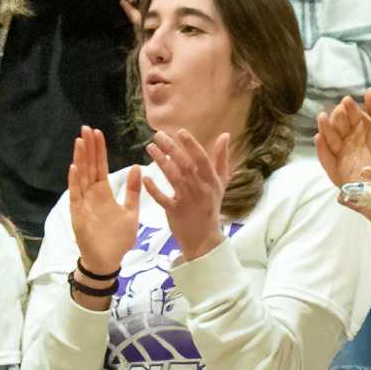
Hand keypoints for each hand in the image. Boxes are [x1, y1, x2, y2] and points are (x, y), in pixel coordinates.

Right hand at [66, 127, 142, 275]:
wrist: (109, 261)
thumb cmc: (118, 239)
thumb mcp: (131, 212)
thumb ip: (133, 191)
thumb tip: (138, 166)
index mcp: (103, 193)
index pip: (100, 166)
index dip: (99, 150)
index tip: (97, 132)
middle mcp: (91, 195)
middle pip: (89, 166)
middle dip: (87, 148)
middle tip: (86, 128)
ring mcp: (83, 204)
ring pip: (81, 177)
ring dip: (80, 159)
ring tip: (79, 141)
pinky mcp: (78, 215)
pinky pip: (76, 196)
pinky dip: (75, 182)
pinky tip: (74, 168)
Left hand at [142, 128, 228, 262]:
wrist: (205, 238)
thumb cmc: (211, 206)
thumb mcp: (220, 183)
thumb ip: (221, 159)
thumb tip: (225, 135)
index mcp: (211, 180)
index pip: (201, 159)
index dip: (191, 145)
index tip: (179, 131)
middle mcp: (200, 189)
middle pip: (185, 165)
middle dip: (172, 148)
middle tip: (158, 135)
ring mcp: (188, 201)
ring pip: (174, 178)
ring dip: (161, 162)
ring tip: (150, 148)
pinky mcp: (175, 212)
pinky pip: (164, 199)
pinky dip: (154, 189)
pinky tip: (145, 177)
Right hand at [315, 91, 370, 186]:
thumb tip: (369, 90)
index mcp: (361, 128)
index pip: (352, 113)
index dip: (349, 107)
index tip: (348, 102)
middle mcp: (349, 139)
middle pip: (338, 124)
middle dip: (337, 116)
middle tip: (340, 112)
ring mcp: (341, 154)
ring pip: (329, 138)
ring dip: (325, 128)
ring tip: (323, 118)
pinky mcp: (336, 170)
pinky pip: (326, 159)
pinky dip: (321, 149)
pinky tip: (319, 138)